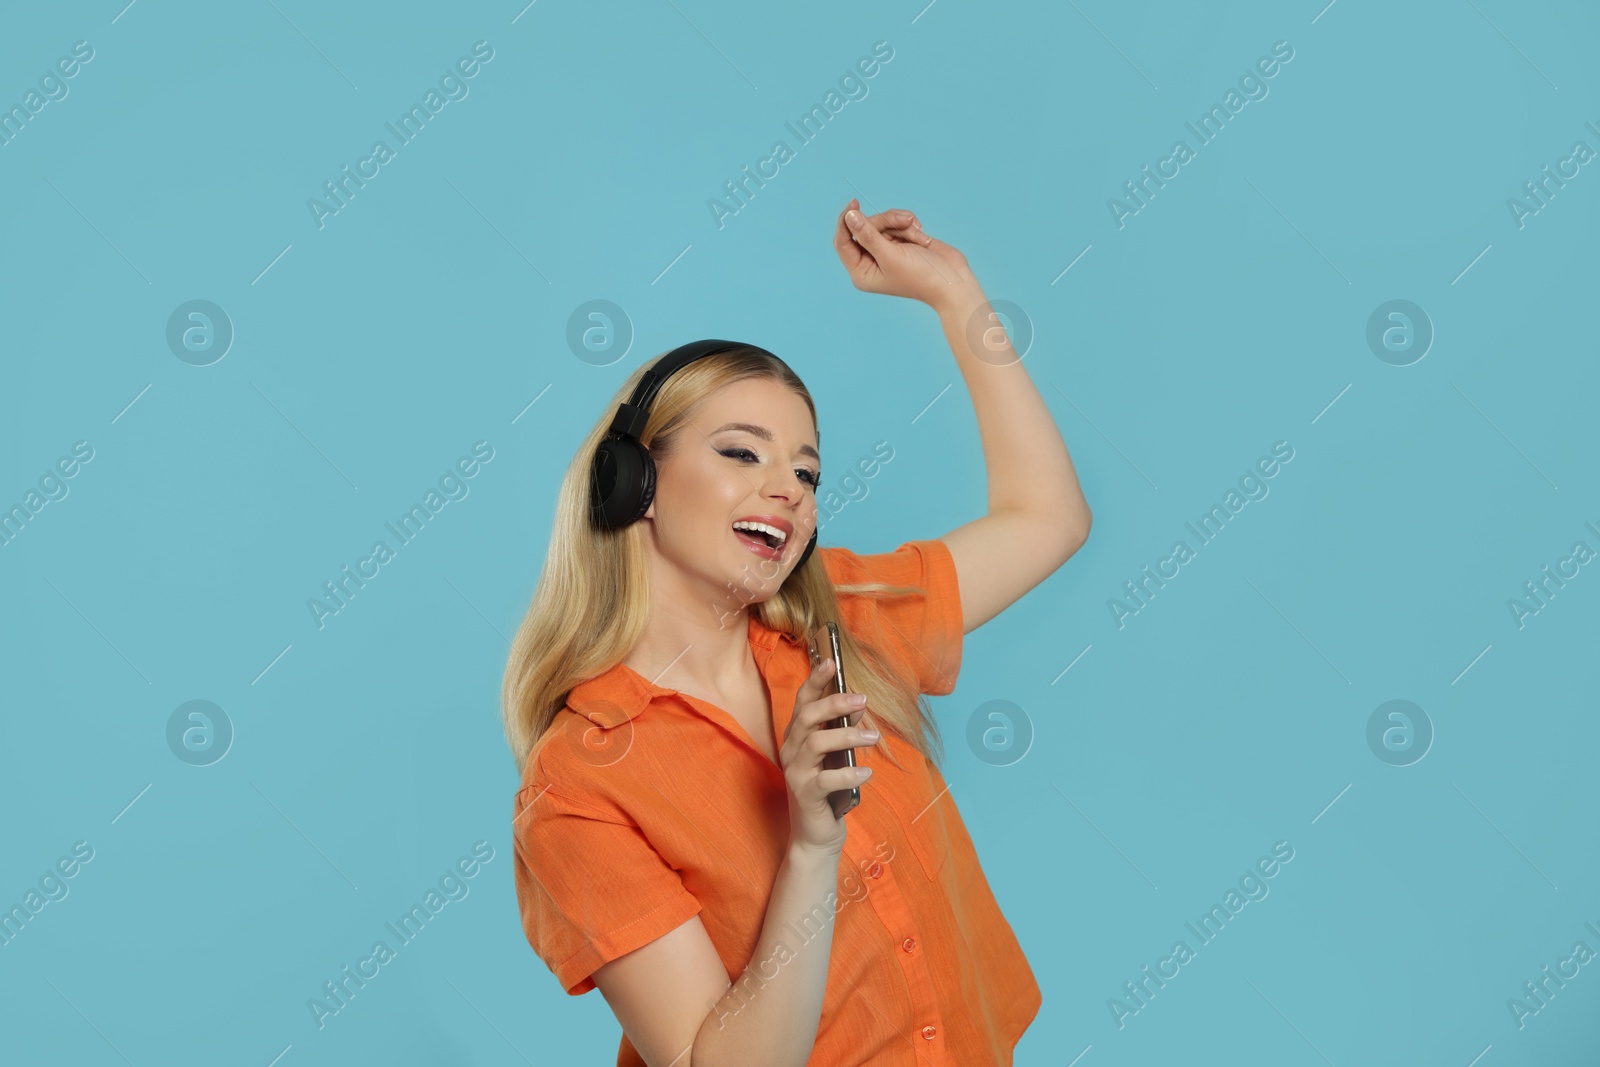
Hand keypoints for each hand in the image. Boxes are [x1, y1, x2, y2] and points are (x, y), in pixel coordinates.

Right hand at [780, 655, 880, 855]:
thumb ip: (843, 728)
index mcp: (797, 736)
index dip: (815, 680)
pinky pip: (827, 780)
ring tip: (874, 737)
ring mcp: (795, 772)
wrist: (815, 834)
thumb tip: (859, 704)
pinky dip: (849, 774)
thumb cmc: (827, 788)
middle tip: (863, 700)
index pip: (802, 702)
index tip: (831, 662)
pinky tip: (867, 771)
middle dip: (835, 704)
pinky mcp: (805, 795)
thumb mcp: (836, 755)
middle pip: (807, 717)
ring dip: (847, 736)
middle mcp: (791, 750)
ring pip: (816, 743)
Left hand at [832, 198, 977, 310]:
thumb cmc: (921, 275)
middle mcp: (870, 262)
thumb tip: (849, 216)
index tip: (854, 203)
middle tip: (905, 223)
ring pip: (882, 222)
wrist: (952, 281)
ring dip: (901, 223)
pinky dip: (910, 227)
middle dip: (886, 222)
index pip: (843, 242)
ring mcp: (886, 251)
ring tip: (918, 231)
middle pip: (865, 227)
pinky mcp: (900, 243)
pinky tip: (922, 237)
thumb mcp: (890, 255)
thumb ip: (868, 235)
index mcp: (861, 272)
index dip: (845, 221)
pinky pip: (896, 223)